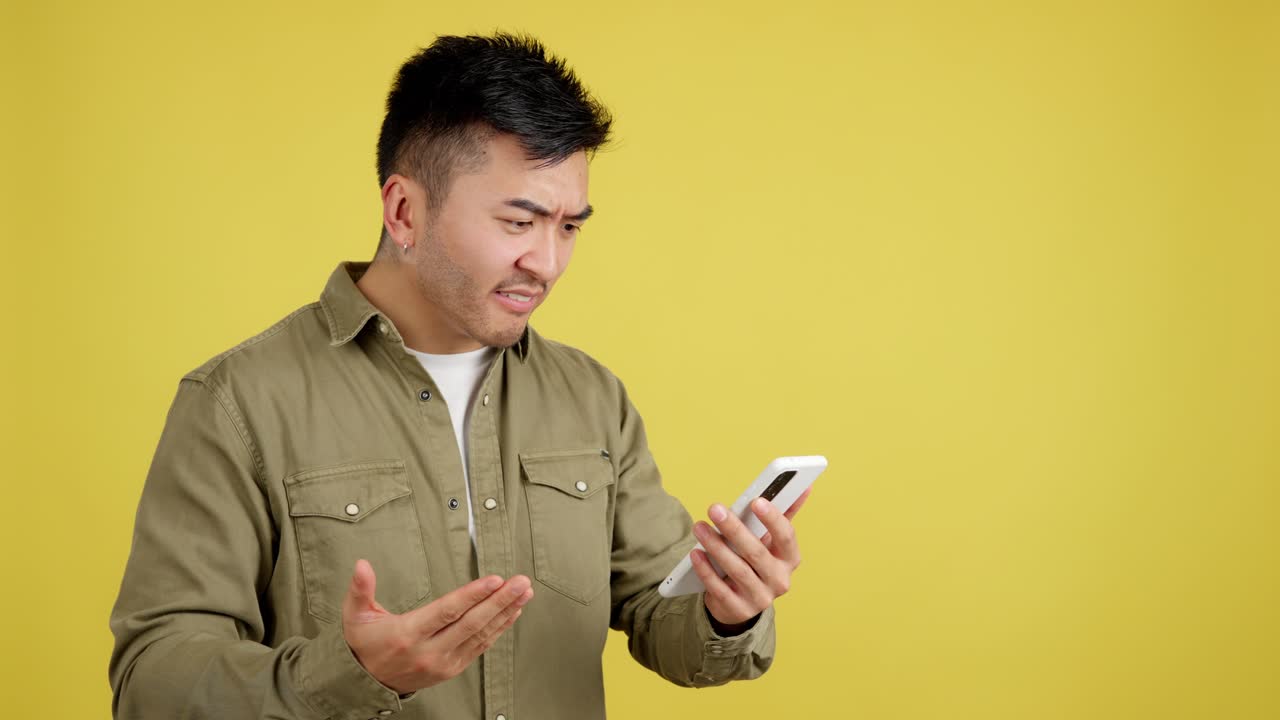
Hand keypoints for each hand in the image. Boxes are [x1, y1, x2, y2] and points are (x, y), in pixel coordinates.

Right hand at [342, 559, 533, 693]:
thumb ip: (360, 589)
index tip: (494, 580)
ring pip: (480, 636)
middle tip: (521, 582)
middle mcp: (428, 652)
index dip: (472, 595)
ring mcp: (443, 663)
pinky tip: (513, 612)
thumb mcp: (355, 616)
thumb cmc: (364, 644)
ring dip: (505, 612)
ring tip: (524, 592)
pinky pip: (480, 647)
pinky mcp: (452, 669)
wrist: (367, 683)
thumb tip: (361, 564)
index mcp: (407, 634)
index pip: (446, 612)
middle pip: (471, 623)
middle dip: (499, 601)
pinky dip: (499, 628)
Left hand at [691, 486, 811, 629]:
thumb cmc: (757, 561)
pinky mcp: (738, 610)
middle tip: (715, 508)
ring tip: (699, 527)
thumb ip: (783, 514)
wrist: (742, 602)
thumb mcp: (771, 541)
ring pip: (737, 570)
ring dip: (716, 546)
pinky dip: (706, 570)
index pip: (786, 538)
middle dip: (734, 529)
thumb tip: (804, 486)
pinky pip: (720, 589)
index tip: (756, 501)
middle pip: (756, 553)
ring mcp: (759, 598)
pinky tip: (695, 554)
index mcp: (790, 559)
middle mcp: (779, 580)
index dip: (773, 519)